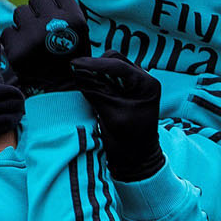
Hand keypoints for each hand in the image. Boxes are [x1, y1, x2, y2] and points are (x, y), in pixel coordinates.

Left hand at [1, 0, 89, 93]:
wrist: (60, 95)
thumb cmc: (69, 59)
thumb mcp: (77, 34)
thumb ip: (63, 8)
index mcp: (76, 21)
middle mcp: (56, 26)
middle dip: (36, 9)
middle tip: (42, 27)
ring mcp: (35, 38)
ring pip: (20, 13)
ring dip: (24, 23)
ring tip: (34, 42)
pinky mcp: (17, 51)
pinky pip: (8, 31)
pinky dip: (13, 40)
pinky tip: (24, 52)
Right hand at [70, 56, 164, 181]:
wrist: (136, 159)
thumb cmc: (129, 141)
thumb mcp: (111, 116)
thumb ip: (96, 92)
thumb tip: (77, 72)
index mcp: (146, 84)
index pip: (118, 66)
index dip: (94, 64)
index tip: (73, 64)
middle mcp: (142, 79)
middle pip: (115, 60)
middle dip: (95, 65)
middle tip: (74, 72)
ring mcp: (133, 84)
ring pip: (110, 66)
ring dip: (94, 71)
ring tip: (78, 79)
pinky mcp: (124, 90)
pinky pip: (108, 77)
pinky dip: (96, 79)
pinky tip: (85, 84)